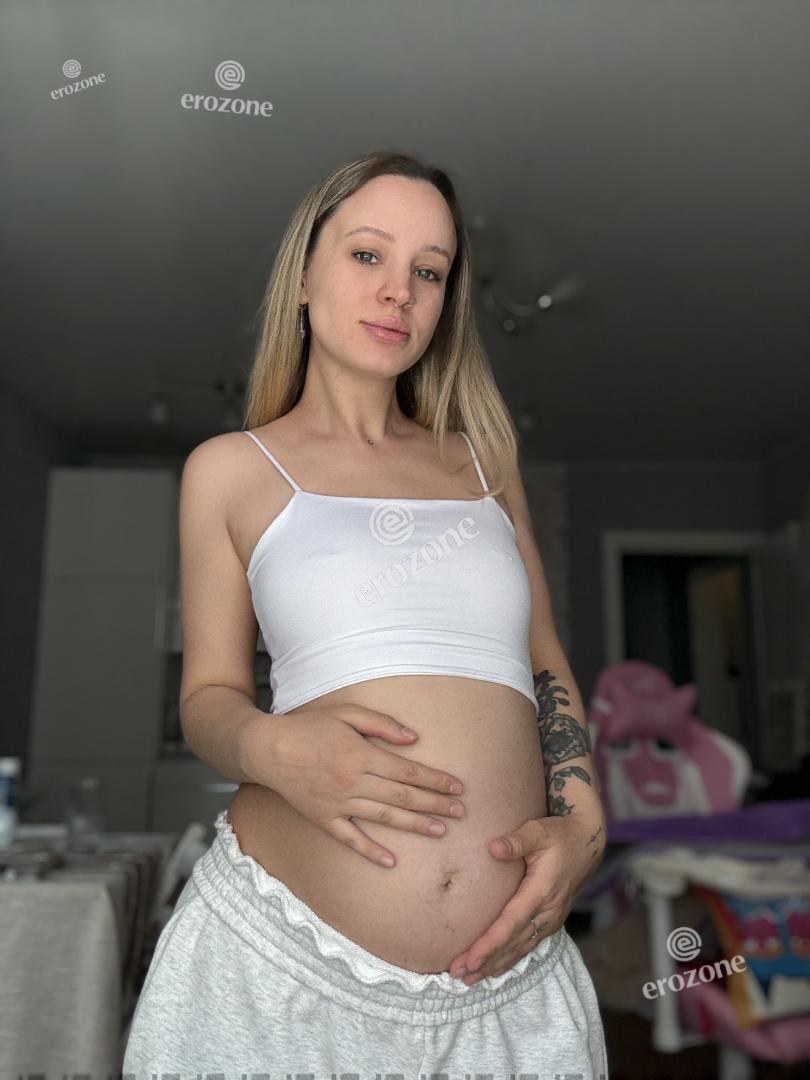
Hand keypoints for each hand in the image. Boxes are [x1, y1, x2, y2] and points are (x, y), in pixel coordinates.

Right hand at [240, 702, 465, 867]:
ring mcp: (339, 804)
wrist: (268, 748)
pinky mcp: (324, 819)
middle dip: (435, 804)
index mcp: (362, 755)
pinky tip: (392, 862)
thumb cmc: (310, 726)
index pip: (408, 772)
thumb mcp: (347, 713)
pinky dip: (371, 851)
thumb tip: (413, 739)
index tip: (457, 787)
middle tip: (460, 812)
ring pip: (385, 818)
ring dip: (415, 825)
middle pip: (403, 797)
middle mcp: (354, 782)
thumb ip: (382, 725)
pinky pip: (351, 839)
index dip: (435, 780)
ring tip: (441, 831)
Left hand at [448, 811, 605, 984]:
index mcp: (542, 891)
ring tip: (469, 980)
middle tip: (459, 975)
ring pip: (521, 949)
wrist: (587, 843)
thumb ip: (517, 840)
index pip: (511, 923)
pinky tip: (493, 969)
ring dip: (495, 965)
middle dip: (486, 961)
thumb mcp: (538, 831)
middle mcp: (548, 911)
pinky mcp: (551, 920)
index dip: (490, 944)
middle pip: (513, 943)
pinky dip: (510, 959)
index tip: (470, 959)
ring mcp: (552, 918)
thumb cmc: (559, 834)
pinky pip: (528, 945)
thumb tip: (493, 848)